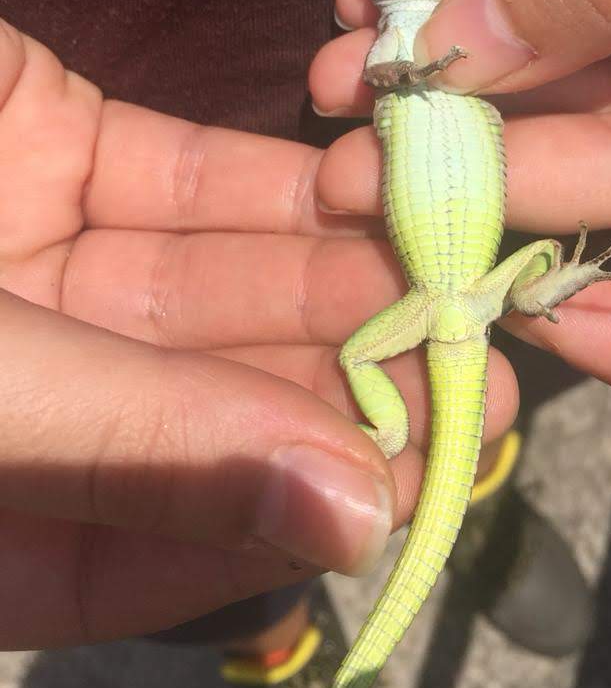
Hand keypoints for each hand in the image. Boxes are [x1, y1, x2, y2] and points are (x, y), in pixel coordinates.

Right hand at [0, 22, 516, 647]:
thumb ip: (143, 453)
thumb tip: (350, 525)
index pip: (166, 542)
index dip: (295, 507)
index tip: (433, 472)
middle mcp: (23, 395)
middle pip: (217, 402)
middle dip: (347, 375)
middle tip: (487, 347)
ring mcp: (42, 266)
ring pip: (224, 285)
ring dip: (340, 271)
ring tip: (463, 261)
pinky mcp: (57, 145)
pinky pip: (196, 177)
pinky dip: (287, 185)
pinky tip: (381, 183)